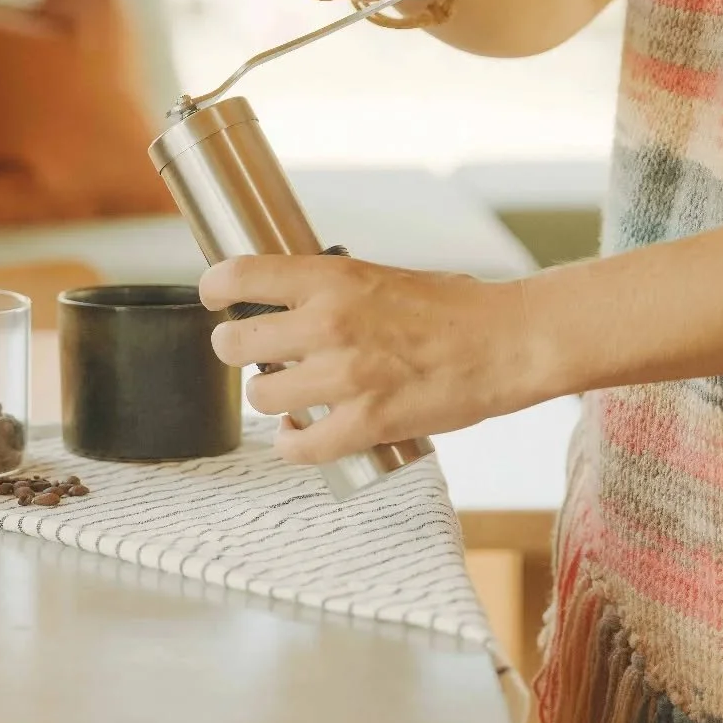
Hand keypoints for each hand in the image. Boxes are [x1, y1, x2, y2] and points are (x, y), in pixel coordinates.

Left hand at [200, 255, 546, 464]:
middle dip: (235, 351)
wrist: (508, 342)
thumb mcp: (379, 276)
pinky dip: (291, 446)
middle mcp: (329, 323)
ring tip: (286, 396)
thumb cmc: (453, 307)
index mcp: (332, 278)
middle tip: (252, 355)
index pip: (240, 276)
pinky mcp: (366, 422)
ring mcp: (345, 377)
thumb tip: (286, 302)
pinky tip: (297, 436)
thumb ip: (330, 289)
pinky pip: (299, 447)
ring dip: (268, 399)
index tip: (215, 298)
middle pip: (234, 344)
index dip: (215, 288)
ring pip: (261, 398)